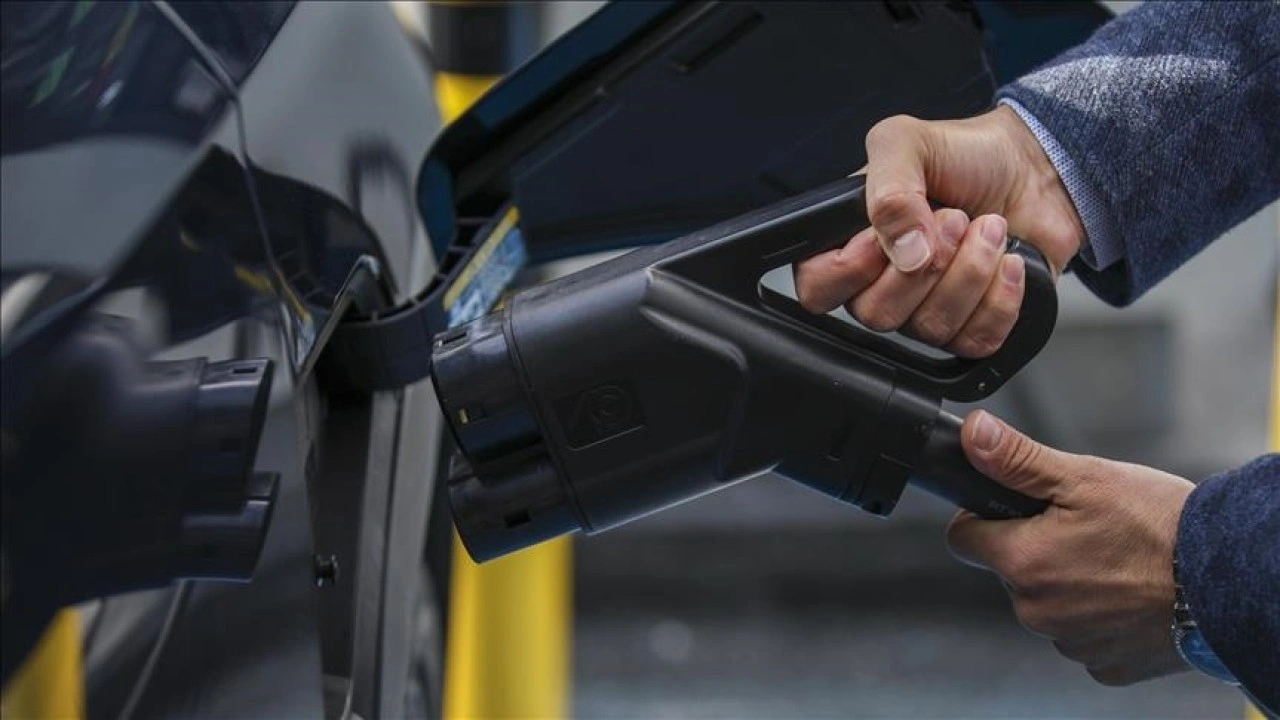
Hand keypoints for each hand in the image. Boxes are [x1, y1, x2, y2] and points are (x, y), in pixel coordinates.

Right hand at [794, 105, 1085, 356]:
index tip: (882, 235)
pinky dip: (1001, 296)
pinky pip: (976, 339)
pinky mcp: (973, 326)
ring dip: (971, 270)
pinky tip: (1008, 259)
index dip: (849, 270)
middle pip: (877, 315)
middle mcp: (882, 284)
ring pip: (931, 327)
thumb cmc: (964, 155)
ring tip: (988, 227)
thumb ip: (888, 188)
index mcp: (848, 244)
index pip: (817, 289)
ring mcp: (926, 310)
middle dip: (927, 263)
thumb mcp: (907, 143)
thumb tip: (902, 250)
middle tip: (952, 218)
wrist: (1032, 167)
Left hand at [946, 410, 1194, 685]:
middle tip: (1084, 529)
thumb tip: (971, 435)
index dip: (983, 517)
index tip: (1017, 509)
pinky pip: (1082, 633)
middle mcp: (1036, 610)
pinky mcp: (1103, 664)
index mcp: (1022, 562)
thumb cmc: (1160, 525)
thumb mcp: (1083, 479)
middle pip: (1009, 570)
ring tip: (1115, 558)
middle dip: (1035, 548)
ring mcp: (1070, 641)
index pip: (963, 539)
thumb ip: (1016, 460)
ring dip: (1067, 582)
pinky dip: (1098, 614)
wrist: (1231, 579)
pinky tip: (1130, 593)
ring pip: (1046, 602)